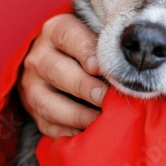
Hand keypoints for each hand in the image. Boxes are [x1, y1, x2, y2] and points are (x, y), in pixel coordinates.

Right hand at [18, 14, 108, 138]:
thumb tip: (133, 59)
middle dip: (83, 86)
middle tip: (105, 96)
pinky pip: (46, 124)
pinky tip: (87, 134)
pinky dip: (67, 132)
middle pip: (56, 70)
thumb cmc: (85, 45)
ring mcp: (32, 85)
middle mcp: (38, 56)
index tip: (100, 67)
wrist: (55, 57)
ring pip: (46, 101)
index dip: (85, 51)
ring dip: (76, 113)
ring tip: (99, 119)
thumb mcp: (92, 33)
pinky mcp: (32, 110)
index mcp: (54, 30)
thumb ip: (108, 42)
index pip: (67, 36)